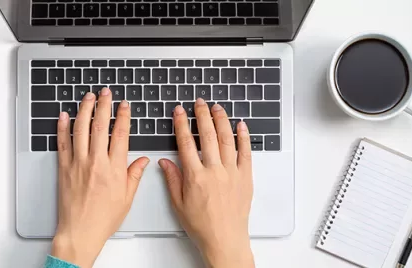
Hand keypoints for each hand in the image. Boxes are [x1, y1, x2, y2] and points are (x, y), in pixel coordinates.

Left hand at [51, 88, 149, 267]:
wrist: (80, 232)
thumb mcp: (127, 198)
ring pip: (80, 129)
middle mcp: (96, 163)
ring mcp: (78, 164)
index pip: (120, 135)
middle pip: (100, 126)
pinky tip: (65, 116)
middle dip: (103, 106)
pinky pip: (62, 143)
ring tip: (88, 97)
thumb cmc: (103, 219)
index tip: (124, 105)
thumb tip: (143, 161)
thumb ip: (134, 176)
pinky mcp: (64, 168)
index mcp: (114, 169)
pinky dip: (62, 127)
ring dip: (84, 110)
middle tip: (105, 93)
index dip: (123, 116)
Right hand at [159, 98, 254, 267]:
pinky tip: (240, 125)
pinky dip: (244, 137)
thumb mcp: (178, 203)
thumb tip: (165, 162)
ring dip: (221, 120)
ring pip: (226, 139)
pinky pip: (246, 152)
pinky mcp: (245, 177)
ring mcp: (232, 172)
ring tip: (217, 108)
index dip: (181, 124)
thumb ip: (172, 179)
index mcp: (195, 176)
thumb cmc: (202, 225)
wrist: (224, 239)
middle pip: (207, 136)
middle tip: (199, 103)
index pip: (186, 143)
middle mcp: (214, 171)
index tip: (179, 112)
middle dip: (202, 115)